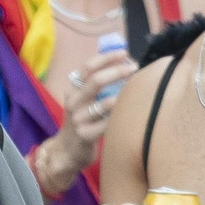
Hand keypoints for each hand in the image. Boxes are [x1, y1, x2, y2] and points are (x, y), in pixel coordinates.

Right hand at [43, 51, 140, 185]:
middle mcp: (73, 102)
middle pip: (96, 81)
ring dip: (124, 96)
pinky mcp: (85, 135)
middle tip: (134, 68)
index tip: (125, 53)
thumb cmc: (83, 121)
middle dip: (118, 72)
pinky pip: (109, 123)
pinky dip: (121, 117)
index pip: (88, 67)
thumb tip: (123, 64)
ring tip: (137, 92)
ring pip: (105, 104)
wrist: (67, 151)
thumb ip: (96, 85)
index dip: (107, 57)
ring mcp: (78, 119)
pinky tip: (131, 114)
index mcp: (73, 90)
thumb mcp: (83, 101)